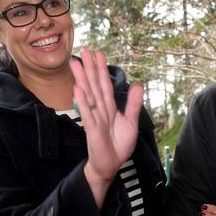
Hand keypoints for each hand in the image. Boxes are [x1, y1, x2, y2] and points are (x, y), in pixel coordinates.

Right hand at [70, 48, 142, 206]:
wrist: (111, 165)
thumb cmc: (118, 144)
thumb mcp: (131, 122)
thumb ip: (134, 104)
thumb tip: (138, 84)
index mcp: (110, 108)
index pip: (105, 85)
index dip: (102, 69)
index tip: (99, 53)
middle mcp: (100, 110)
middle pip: (94, 85)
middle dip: (90, 68)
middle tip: (84, 50)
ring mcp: (95, 119)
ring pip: (89, 96)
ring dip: (82, 79)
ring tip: (76, 63)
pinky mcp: (92, 131)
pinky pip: (88, 114)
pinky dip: (83, 102)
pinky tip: (77, 89)